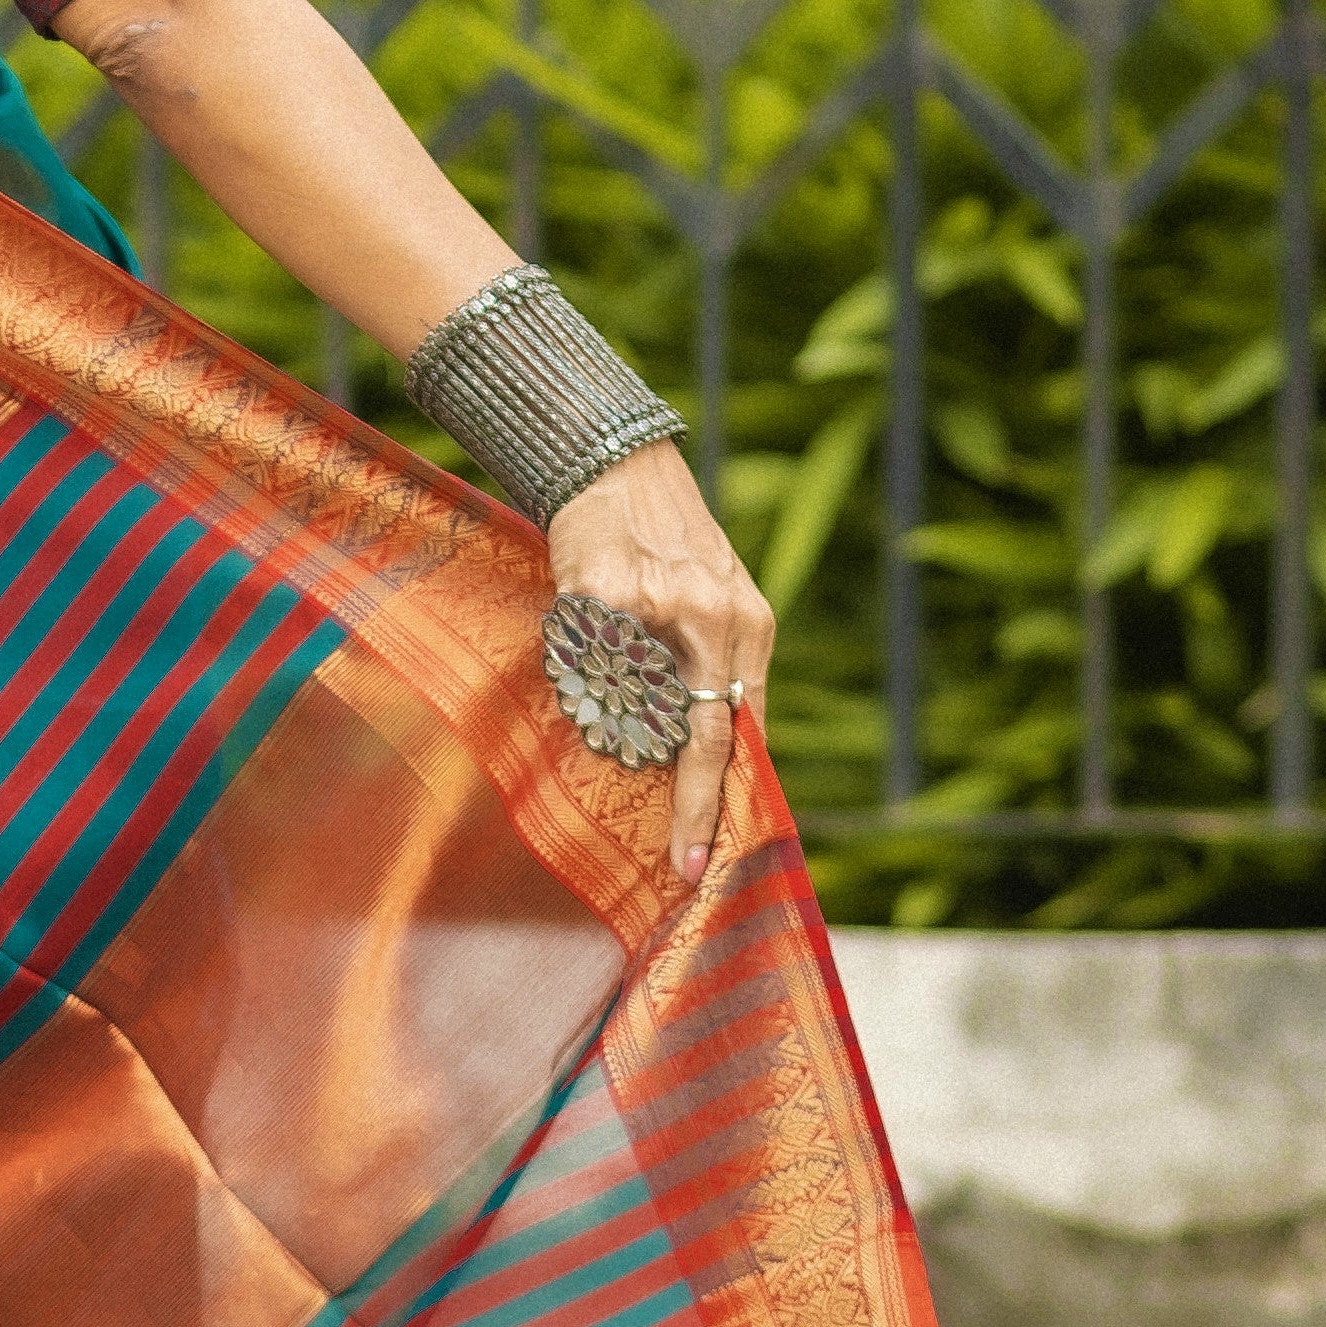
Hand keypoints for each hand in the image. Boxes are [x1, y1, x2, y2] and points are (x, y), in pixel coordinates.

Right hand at [545, 442, 773, 887]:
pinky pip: (582, 658)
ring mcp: (659, 604)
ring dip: (609, 708)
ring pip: (628, 702)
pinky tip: (581, 615)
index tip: (706, 857)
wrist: (617, 464)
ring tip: (601, 665)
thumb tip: (707, 756)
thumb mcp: (716, 603)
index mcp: (750, 625)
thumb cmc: (666, 545)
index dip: (725, 797)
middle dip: (692, 806)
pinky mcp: (603, 591)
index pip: (743, 728)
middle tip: (683, 862)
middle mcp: (714, 616)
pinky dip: (575, 657)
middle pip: (703, 734)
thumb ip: (716, 669)